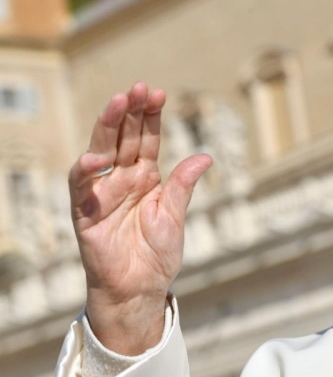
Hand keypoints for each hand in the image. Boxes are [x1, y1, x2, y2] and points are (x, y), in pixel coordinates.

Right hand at [68, 82, 211, 354]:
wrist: (139, 288)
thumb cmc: (157, 254)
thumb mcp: (175, 216)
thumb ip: (184, 185)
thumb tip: (205, 155)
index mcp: (146, 178)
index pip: (147, 140)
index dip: (151, 117)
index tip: (158, 93)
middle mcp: (122, 180)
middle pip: (124, 138)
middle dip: (130, 112)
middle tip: (139, 88)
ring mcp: (102, 193)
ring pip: (101, 151)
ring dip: (108, 127)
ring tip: (119, 103)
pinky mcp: (86, 212)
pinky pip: (82, 187)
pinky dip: (86, 170)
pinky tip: (96, 157)